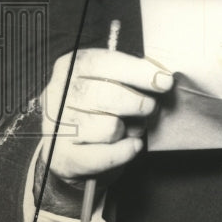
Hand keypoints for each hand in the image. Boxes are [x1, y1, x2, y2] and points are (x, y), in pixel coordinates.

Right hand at [38, 49, 173, 185]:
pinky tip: (132, 145)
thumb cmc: (100, 107)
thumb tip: (162, 78)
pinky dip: (126, 151)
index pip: (104, 64)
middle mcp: (57, 94)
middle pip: (108, 96)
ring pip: (109, 127)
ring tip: (129, 128)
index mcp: (70, 67)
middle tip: (150, 108)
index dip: (138, 72)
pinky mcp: (62, 157)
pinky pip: (106, 155)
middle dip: (139, 103)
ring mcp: (56, 127)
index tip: (165, 81)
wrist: (73, 148)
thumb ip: (135, 74)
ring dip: (129, 130)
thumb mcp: (114, 81)